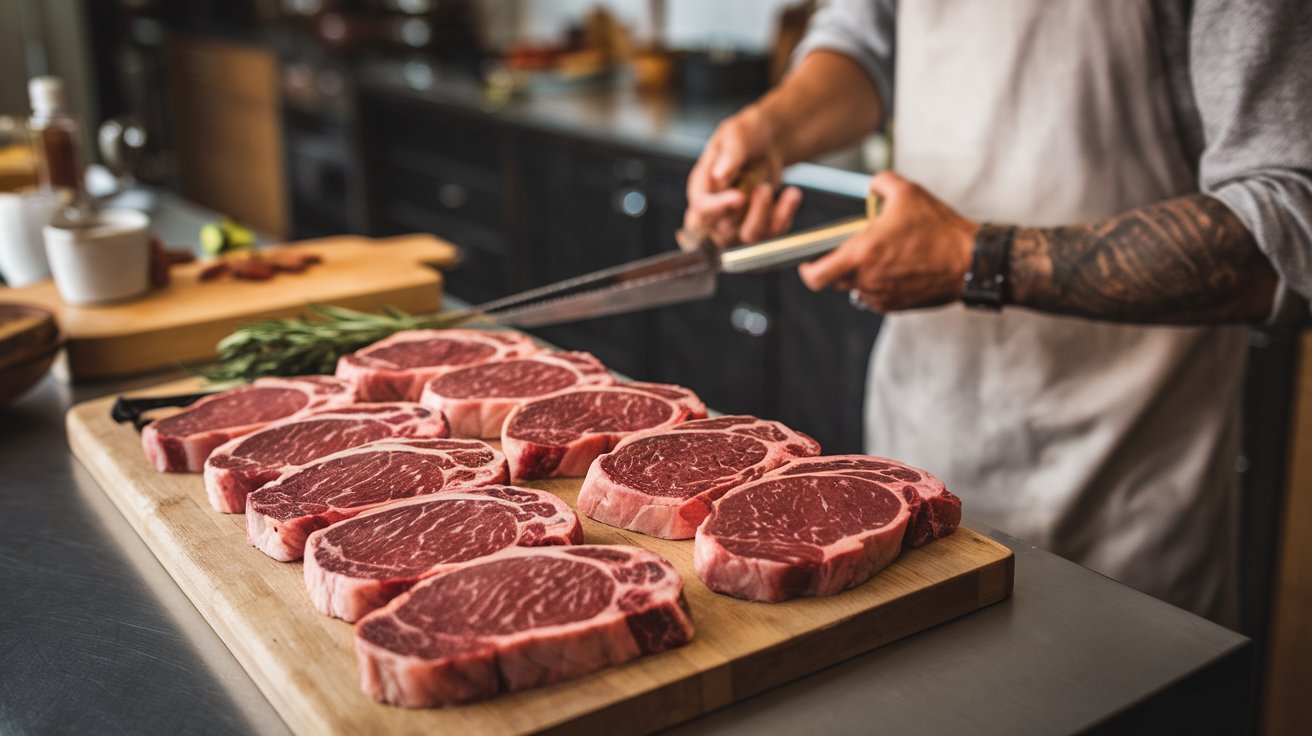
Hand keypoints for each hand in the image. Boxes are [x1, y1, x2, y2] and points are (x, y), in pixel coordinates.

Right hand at [683, 105, 802, 247]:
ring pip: (750, 237)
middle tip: (764, 187)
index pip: (702, 209)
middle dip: (749, 211)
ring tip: (772, 187)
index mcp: (701, 188)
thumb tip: (718, 175)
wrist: (768, 141)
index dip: (718, 207)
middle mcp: (715, 211)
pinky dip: (785, 214)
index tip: (740, 196)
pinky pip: (772, 233)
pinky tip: (791, 194)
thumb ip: (728, 154)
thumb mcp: (736, 134)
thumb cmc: (746, 135)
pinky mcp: (759, 227)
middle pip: (725, 230)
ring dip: (767, 215)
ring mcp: (736, 224)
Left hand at [798, 172, 978, 310]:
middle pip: (837, 279)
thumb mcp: (909, 193)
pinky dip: (880, 285)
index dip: (808, 271)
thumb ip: (882, 182)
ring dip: (863, 274)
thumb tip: (872, 186)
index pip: (817, 276)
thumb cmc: (940, 230)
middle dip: (842, 264)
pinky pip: (877, 297)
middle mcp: (868, 279)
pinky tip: (899, 268)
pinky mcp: (897, 306)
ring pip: (858, 288)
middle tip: (858, 249)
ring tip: (885, 257)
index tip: (808, 262)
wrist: (971, 261)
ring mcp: (882, 296)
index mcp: (863, 254)